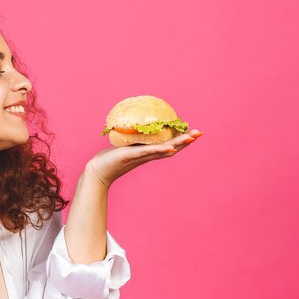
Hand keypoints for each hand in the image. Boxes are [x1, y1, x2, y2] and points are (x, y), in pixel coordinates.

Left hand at [85, 129, 203, 187]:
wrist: (98, 172)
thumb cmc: (110, 159)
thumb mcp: (124, 146)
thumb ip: (131, 140)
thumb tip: (134, 126)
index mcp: (148, 152)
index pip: (169, 145)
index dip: (182, 140)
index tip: (194, 132)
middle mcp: (148, 155)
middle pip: (172, 148)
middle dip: (187, 141)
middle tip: (200, 133)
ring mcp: (141, 156)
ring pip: (164, 150)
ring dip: (179, 144)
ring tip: (192, 138)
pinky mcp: (132, 155)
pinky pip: (149, 152)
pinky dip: (160, 149)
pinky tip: (170, 147)